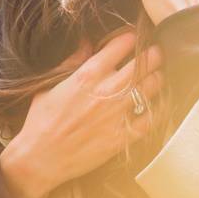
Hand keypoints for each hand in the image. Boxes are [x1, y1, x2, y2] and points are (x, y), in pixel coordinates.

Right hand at [0, 32, 162, 197]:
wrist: (39, 159)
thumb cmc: (40, 122)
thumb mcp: (49, 86)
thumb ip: (71, 62)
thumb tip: (86, 41)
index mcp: (87, 76)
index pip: (120, 46)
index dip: (130, 38)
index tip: (133, 37)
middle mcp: (106, 91)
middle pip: (145, 62)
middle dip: (154, 53)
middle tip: (155, 53)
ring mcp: (117, 113)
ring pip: (153, 86)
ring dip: (158, 77)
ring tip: (157, 75)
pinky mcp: (123, 135)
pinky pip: (152, 117)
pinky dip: (160, 108)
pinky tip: (159, 103)